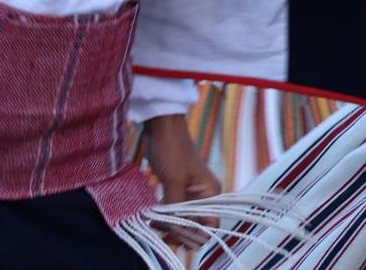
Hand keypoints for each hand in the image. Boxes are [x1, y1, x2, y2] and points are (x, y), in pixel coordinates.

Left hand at [142, 113, 219, 246]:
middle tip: (162, 234)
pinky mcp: (177, 188)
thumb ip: (176, 208)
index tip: (177, 238)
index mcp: (211, 192)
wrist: (161, 127)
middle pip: (197, 224)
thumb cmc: (172, 150)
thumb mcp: (174, 181)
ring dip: (171, 225)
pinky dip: (165, 216)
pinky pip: (174, 210)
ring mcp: (190, 192)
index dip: (196, 235)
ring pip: (184, 218)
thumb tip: (175, 231)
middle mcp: (204, 194)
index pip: (211, 225)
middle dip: (181, 232)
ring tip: (155, 226)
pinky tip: (154, 220)